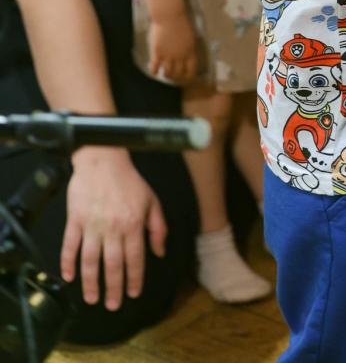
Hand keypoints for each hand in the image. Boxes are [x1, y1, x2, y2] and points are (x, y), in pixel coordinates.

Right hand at [60, 147, 166, 308]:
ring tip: (92, 298)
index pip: (135, 259)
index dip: (134, 279)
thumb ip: (158, 227)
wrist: (104, 159)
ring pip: (91, 260)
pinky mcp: (75, 219)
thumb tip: (160, 252)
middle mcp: (113, 228)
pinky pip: (70, 245)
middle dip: (113, 288)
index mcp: (133, 224)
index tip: (133, 293)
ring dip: (91, 282)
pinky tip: (68, 277)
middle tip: (112, 305)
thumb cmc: (129, 180)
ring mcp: (92, 224)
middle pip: (113, 265)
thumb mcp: (152, 200)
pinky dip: (68, 262)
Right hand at [147, 10, 196, 82]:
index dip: (189, 75)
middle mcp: (180, 57)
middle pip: (179, 73)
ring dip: (167, 74)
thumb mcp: (191, 36)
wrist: (169, 16)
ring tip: (165, 73)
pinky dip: (154, 71)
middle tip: (174, 74)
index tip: (187, 77)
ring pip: (168, 73)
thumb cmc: (181, 22)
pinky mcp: (157, 54)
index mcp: (190, 52)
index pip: (192, 70)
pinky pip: (155, 68)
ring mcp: (168, 56)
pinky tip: (154, 71)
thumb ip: (189, 47)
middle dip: (177, 75)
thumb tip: (188, 55)